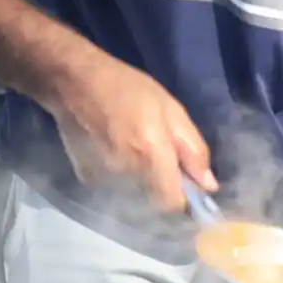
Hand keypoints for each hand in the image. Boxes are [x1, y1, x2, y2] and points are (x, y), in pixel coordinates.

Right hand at [49, 53, 216, 210]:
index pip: (173, 201)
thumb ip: (193, 150)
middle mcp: (128, 170)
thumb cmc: (129, 89)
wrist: (73, 81)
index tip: (191, 188)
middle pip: (156, 197)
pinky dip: (122, 173)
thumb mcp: (173, 111)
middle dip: (166, 184)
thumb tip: (209, 185)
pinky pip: (115, 184)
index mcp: (152, 153)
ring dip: (144, 177)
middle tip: (164, 157)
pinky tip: (118, 149)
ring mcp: (104, 175)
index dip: (185, 200)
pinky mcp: (87, 175)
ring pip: (137, 190)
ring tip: (138, 147)